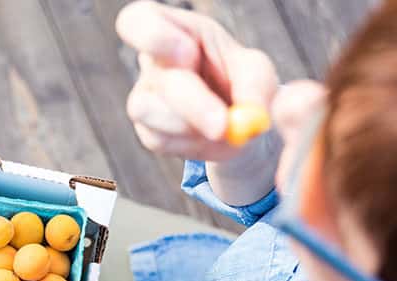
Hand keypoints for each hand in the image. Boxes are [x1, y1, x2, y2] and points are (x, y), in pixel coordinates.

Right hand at [116, 1, 278, 160]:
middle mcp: (152, 62)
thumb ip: (255, 83)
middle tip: (222, 125)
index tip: (186, 53)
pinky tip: (204, 138)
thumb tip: (248, 110)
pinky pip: (159, 140)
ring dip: (190, 126)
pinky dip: (189, 145)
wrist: (237, 125)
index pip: (139, 20)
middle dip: (193, 103)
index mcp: (175, 30)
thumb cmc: (241, 83)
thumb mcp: (256, 72)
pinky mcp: (146, 131)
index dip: (153, 34)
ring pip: (148, 110)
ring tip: (219, 128)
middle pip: (156, 75)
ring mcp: (143, 98)